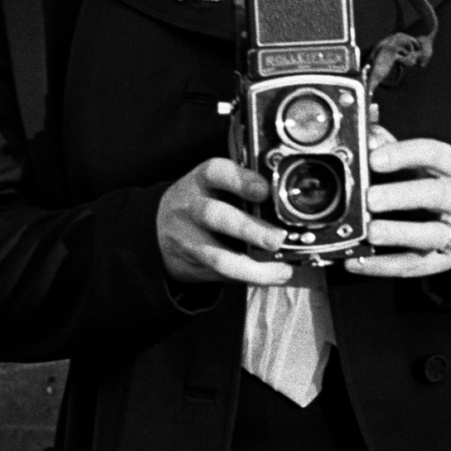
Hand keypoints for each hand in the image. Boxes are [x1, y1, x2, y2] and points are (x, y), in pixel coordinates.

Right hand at [157, 158, 293, 284]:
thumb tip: (289, 198)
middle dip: (248, 229)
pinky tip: (275, 275)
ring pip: (217, 255)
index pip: (216, 172)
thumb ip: (242, 186)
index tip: (265, 189)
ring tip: (281, 267)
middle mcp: (191, 207)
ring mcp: (189, 239)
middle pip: (215, 216)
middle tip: (277, 239)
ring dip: (252, 265)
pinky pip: (223, 275)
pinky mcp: (194, 264)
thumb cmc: (203, 200)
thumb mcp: (213, 184)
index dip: (241, 180)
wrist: (160, 229)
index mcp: (201, 180)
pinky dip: (253, 277)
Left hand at [345, 128, 450, 278]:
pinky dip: (383, 265)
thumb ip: (395, 148)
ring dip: (397, 233)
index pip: (436, 154)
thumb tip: (367, 133)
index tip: (374, 158)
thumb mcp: (426, 164)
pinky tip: (358, 261)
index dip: (404, 154)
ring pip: (431, 235)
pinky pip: (414, 265)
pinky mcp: (443, 261)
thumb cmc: (439, 185)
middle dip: (402, 195)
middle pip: (438, 195)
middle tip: (371, 198)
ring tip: (369, 233)